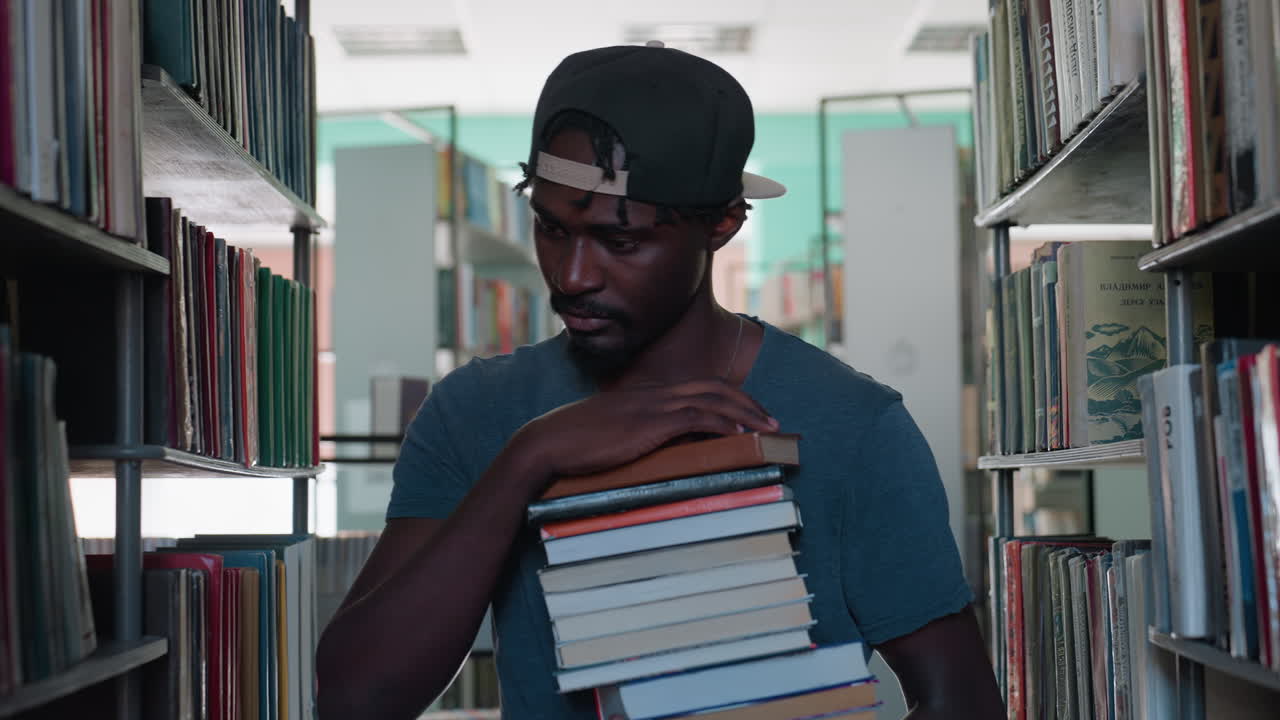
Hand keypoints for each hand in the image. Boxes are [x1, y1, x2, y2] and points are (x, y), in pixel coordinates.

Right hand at [510, 378, 778, 482]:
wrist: (547, 444)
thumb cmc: (572, 445)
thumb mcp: (610, 436)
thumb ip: (634, 435)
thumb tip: (653, 451)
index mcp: (646, 395)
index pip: (698, 387)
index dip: (728, 397)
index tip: (748, 413)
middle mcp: (654, 394)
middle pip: (714, 386)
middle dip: (747, 401)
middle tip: (771, 420)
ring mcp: (653, 406)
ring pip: (712, 398)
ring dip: (746, 411)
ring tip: (769, 428)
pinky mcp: (650, 422)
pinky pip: (698, 417)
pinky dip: (724, 422)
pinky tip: (741, 434)